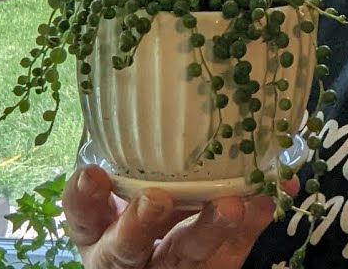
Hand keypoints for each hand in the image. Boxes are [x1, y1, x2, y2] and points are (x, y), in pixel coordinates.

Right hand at [62, 165, 289, 268]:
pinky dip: (250, 226)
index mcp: (99, 231)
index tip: (91, 172)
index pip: (83, 216)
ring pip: (183, 255)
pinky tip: (264, 202)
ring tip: (229, 205)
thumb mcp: (125, 186)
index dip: (84, 198)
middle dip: (140, 224)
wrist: (167, 253)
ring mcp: (166, 267)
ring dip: (207, 229)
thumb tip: (141, 96)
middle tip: (157, 199)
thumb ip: (131, 157)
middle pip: (126, 249)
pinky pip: (230, 253)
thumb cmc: (140, 206)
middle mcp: (125, 255)